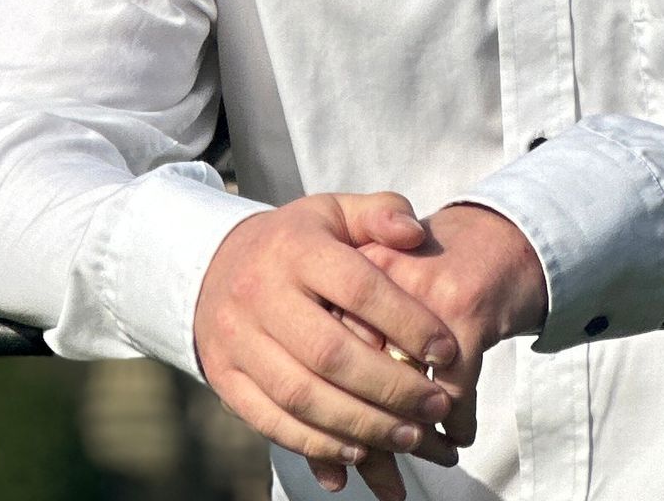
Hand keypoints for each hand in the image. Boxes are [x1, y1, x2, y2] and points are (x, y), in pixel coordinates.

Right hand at [193, 192, 462, 480]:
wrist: (215, 265)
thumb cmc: (298, 241)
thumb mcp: (335, 212)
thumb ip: (380, 214)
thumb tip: (415, 233)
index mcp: (295, 247)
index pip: (358, 288)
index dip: (407, 322)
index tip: (447, 350)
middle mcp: (260, 293)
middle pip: (330, 353)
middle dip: (390, 386)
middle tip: (436, 406)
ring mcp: (236, 339)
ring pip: (302, 395)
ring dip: (361, 424)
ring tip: (409, 436)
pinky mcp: (224, 378)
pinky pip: (271, 421)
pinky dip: (317, 443)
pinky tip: (359, 451)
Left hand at [306, 206, 547, 496]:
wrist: (494, 234)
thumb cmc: (424, 276)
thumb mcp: (373, 300)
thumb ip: (343, 364)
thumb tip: (328, 470)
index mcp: (347, 265)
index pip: (325, 350)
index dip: (334, 412)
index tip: (350, 449)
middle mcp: (380, 272)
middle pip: (362, 371)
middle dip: (376, 433)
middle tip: (390, 465)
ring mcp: (423, 290)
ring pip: (406, 387)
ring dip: (421, 435)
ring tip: (432, 456)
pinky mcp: (466, 308)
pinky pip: (452, 386)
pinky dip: (457, 421)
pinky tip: (459, 434)